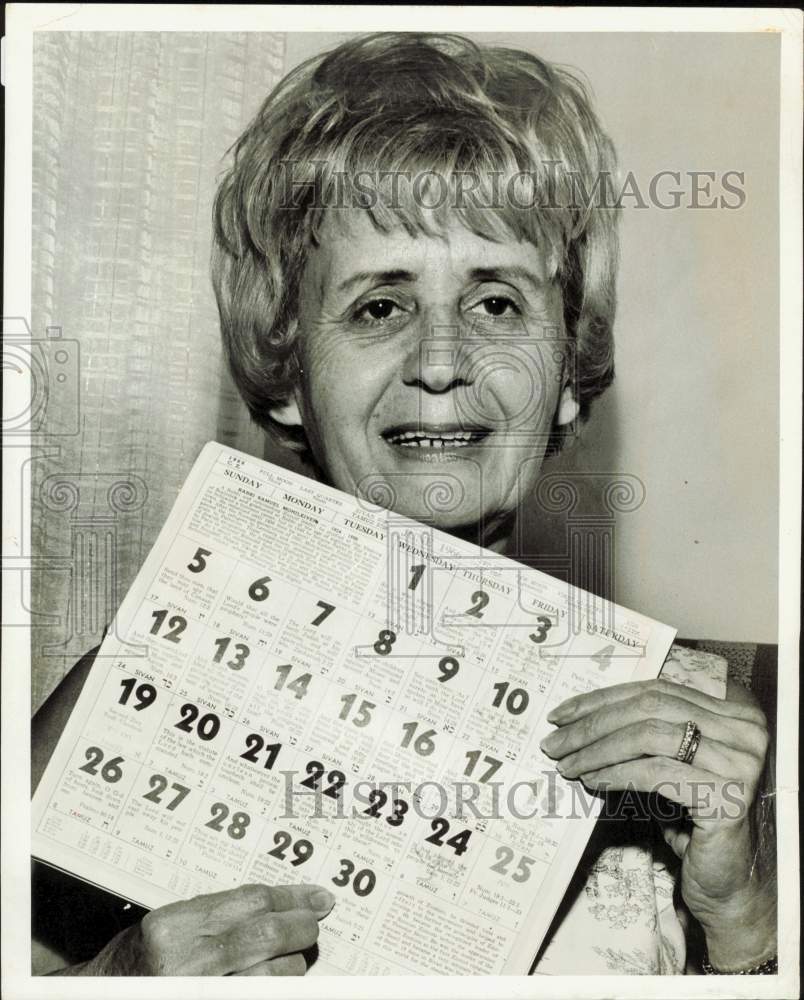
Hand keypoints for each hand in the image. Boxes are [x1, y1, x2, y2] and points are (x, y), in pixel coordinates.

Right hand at [58, 883, 334, 975]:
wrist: (100, 995)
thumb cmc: (135, 961)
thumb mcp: (167, 925)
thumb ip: (214, 914)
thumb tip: (274, 906)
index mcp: (174, 925)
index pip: (250, 901)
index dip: (290, 897)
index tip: (316, 897)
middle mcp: (186, 960)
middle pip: (266, 935)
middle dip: (300, 927)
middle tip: (316, 921)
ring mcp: (199, 991)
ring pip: (271, 976)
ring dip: (292, 965)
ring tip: (296, 956)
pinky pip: (258, 998)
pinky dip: (275, 988)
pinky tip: (281, 978)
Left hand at [540, 677, 775, 968]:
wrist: (727, 879)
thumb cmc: (691, 817)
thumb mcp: (669, 762)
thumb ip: (643, 729)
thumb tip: (577, 715)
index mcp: (733, 711)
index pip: (655, 690)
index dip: (604, 699)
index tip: (562, 713)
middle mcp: (745, 730)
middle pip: (649, 709)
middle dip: (593, 724)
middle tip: (554, 741)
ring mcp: (740, 763)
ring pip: (648, 737)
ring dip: (597, 751)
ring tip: (567, 765)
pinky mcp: (727, 797)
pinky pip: (654, 774)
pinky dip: (615, 774)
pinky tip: (592, 783)